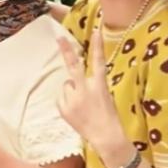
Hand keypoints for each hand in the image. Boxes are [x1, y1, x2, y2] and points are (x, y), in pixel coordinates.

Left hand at [56, 29, 126, 151]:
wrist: (106, 137)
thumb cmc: (109, 116)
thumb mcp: (105, 95)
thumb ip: (91, 84)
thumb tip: (74, 79)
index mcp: (100, 85)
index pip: (99, 62)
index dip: (97, 46)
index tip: (96, 30)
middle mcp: (85, 90)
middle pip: (74, 66)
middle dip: (66, 50)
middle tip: (59, 37)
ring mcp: (74, 99)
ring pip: (66, 85)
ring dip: (71, 90)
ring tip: (82, 104)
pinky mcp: (65, 108)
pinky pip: (61, 98)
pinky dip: (66, 101)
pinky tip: (76, 111)